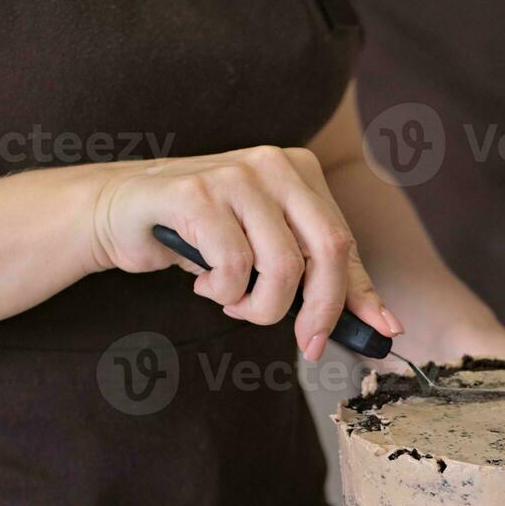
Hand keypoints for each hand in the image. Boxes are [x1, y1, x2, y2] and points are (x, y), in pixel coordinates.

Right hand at [88, 146, 401, 361]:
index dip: (357, 297)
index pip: (345, 242)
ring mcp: (234, 174)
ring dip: (258, 306)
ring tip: (232, 300)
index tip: (374, 336)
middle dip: (319, 310)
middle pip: (327, 251)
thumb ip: (323, 279)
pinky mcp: (195, 193)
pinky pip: (233, 266)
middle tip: (303, 342)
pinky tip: (203, 283)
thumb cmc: (201, 235)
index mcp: (299, 171)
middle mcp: (273, 164)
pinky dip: (222, 292)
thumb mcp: (270, 252)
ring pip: (281, 267)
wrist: (120, 213)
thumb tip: (385, 323)